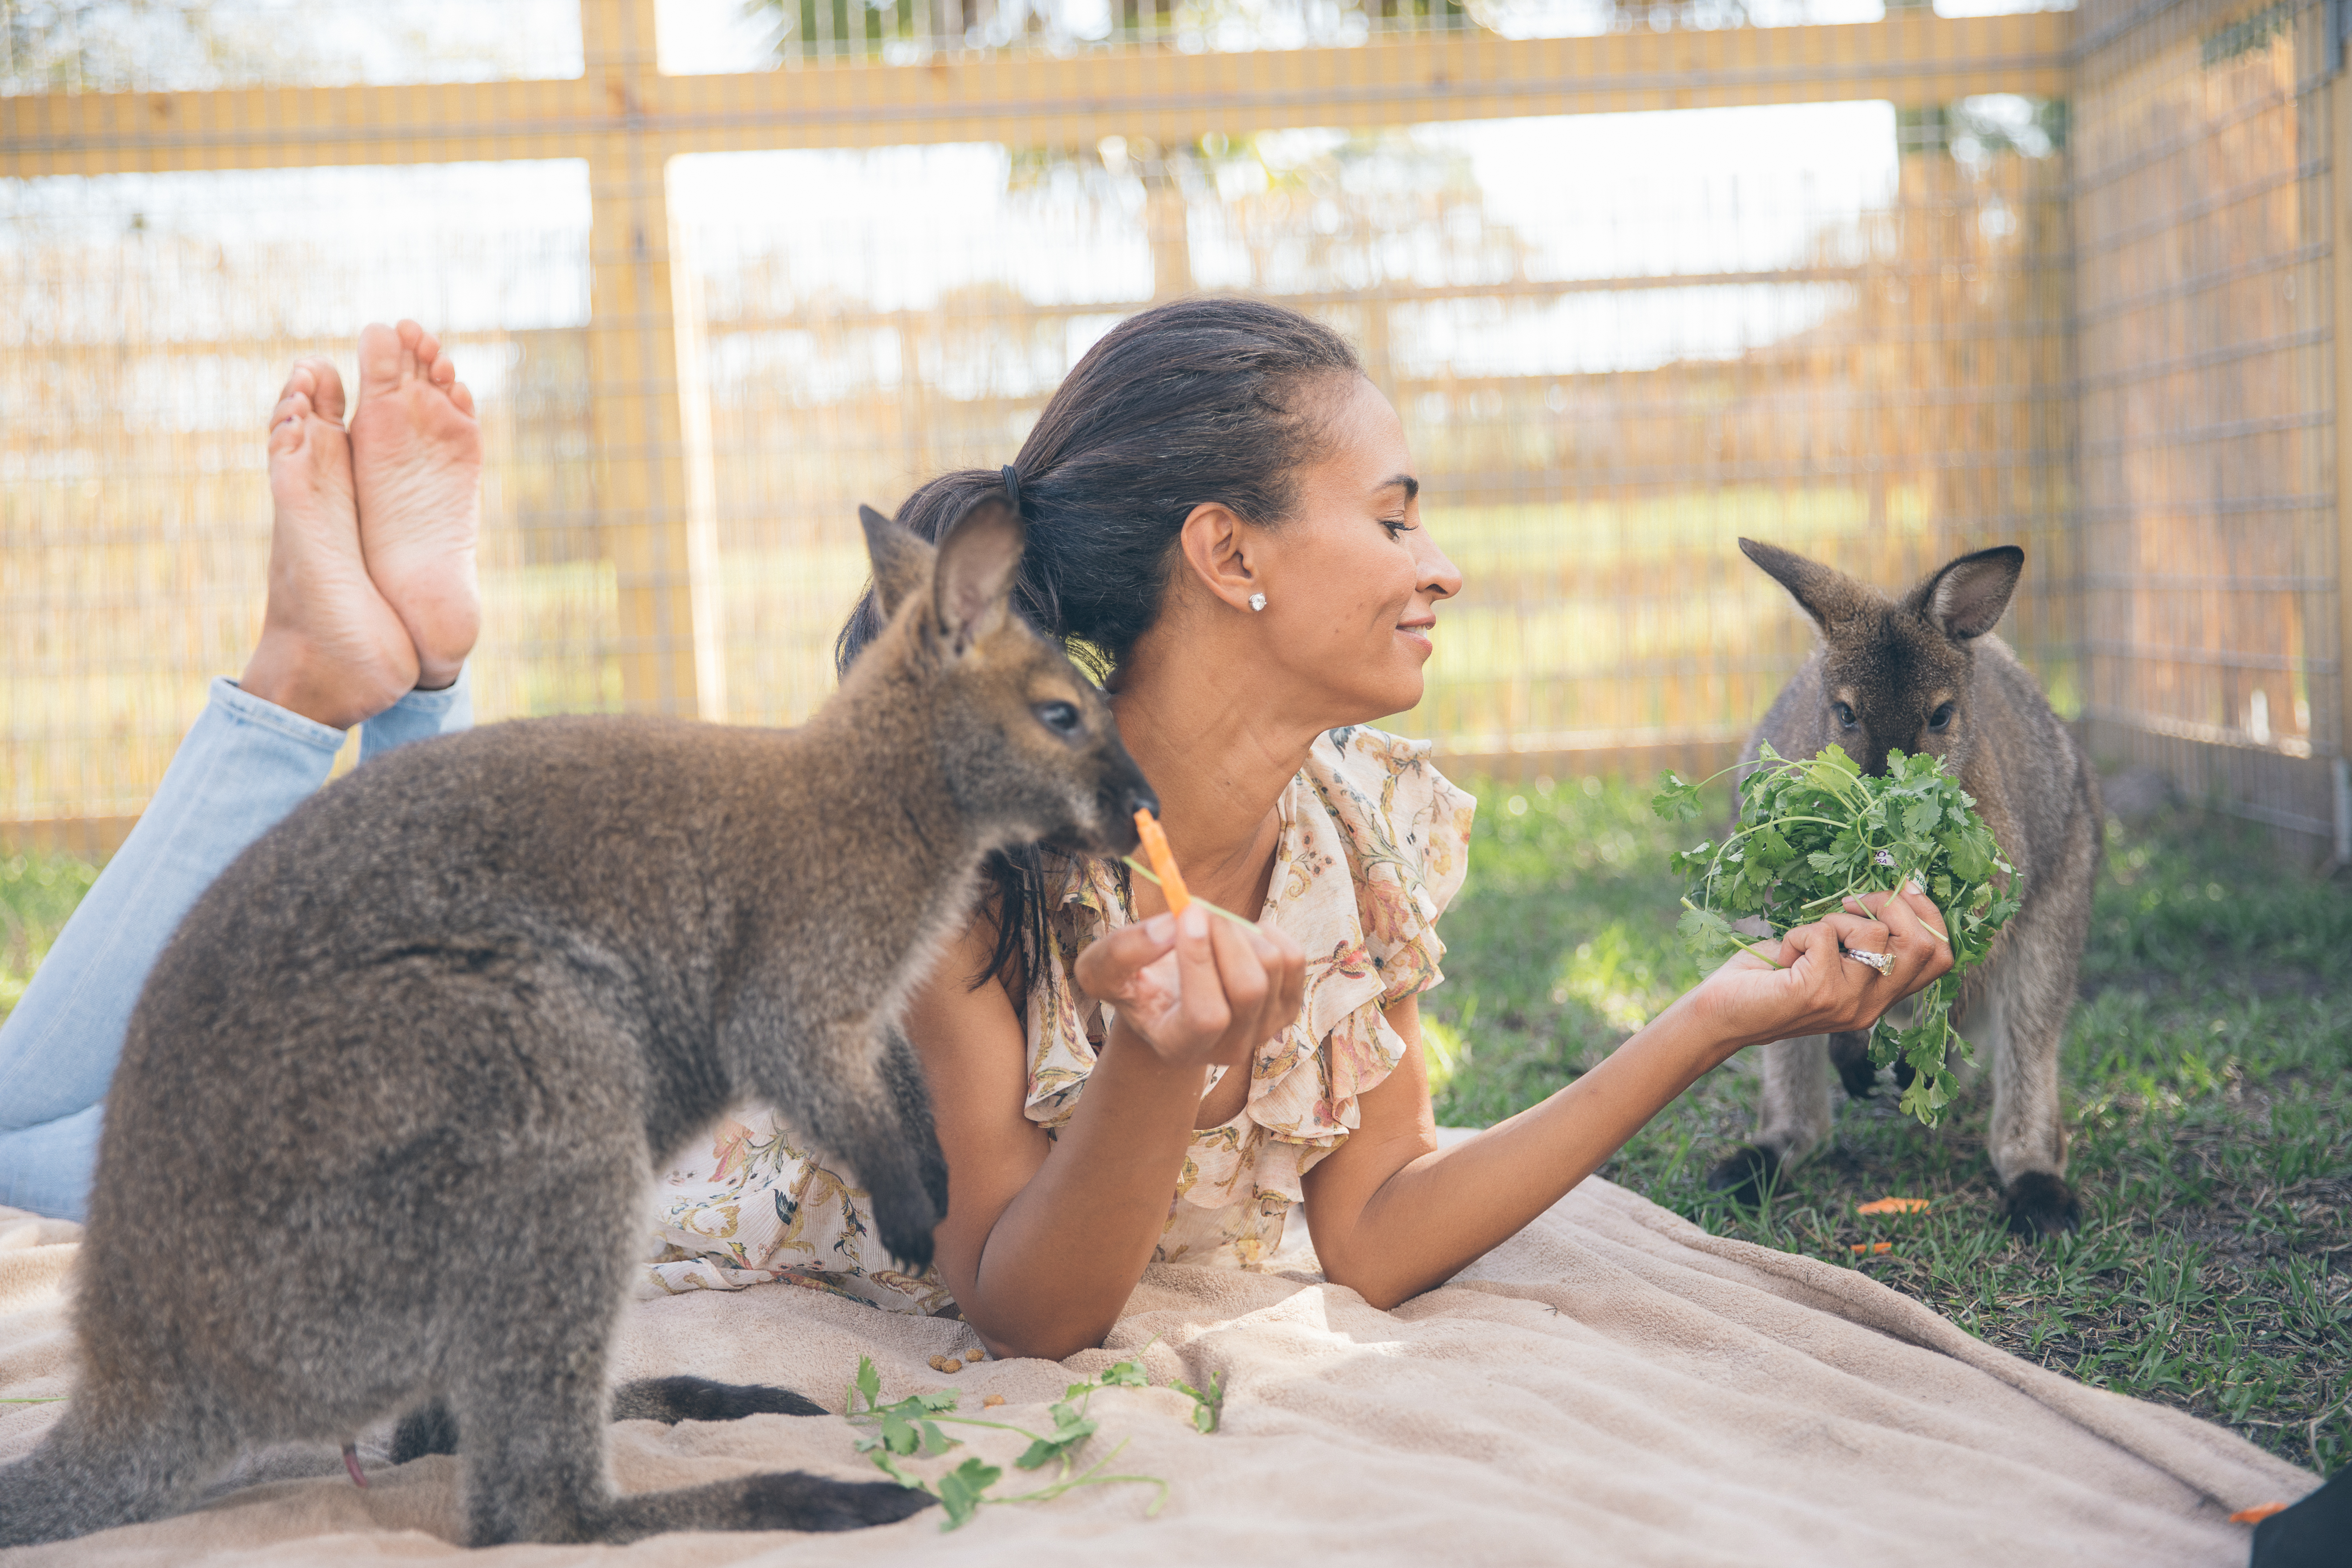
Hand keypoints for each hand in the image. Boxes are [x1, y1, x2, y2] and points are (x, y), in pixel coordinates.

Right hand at [1073, 907, 1305, 1073]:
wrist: (1168, 1002)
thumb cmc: (1134, 985)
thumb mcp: (1102, 970)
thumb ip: (1121, 951)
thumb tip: (1168, 925)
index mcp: (1180, 1046)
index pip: (1206, 1014)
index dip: (1199, 961)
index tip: (1186, 912)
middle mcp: (1227, 1049)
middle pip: (1248, 989)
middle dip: (1225, 935)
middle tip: (1199, 908)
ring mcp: (1264, 1031)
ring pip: (1272, 967)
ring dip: (1240, 931)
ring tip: (1211, 929)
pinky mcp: (1287, 1008)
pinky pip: (1294, 959)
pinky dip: (1268, 934)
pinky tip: (1239, 937)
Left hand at [1697, 883, 1952, 1051]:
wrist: (1721, 1016)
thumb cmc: (1769, 980)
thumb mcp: (1828, 958)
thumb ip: (1859, 940)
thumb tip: (1889, 893)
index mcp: (1880, 995)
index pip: (1940, 957)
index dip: (1929, 915)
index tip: (1902, 888)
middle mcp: (1872, 1005)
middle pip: (1924, 945)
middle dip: (1893, 905)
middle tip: (1848, 903)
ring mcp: (1849, 1002)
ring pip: (1872, 933)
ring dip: (1835, 919)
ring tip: (1807, 939)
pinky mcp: (1819, 992)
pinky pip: (1824, 935)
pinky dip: (1801, 932)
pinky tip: (1784, 955)